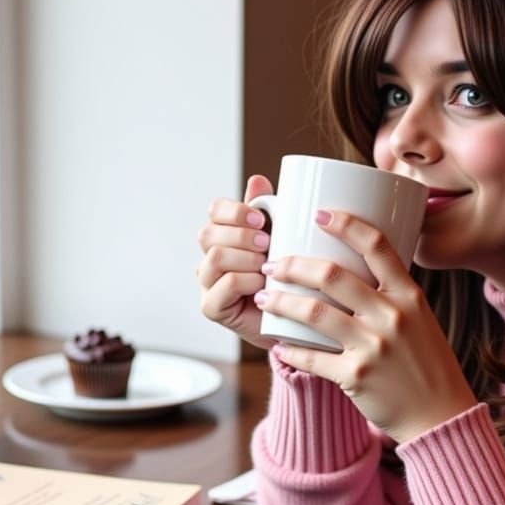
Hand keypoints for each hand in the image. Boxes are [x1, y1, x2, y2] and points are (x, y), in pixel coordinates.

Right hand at [196, 175, 274, 347]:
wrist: (296, 324)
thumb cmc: (289, 281)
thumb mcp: (284, 241)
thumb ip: (270, 213)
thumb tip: (258, 179)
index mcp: (225, 236)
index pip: (215, 210)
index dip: (235, 210)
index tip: (263, 220)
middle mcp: (210, 258)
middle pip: (208, 232)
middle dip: (241, 234)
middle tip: (268, 243)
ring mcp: (208, 283)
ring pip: (214, 257)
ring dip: (245, 258)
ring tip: (267, 266)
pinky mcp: (212, 307)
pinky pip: (224, 285)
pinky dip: (245, 281)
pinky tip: (263, 286)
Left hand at [255, 210, 477, 442]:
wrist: (441, 415)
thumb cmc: (428, 363)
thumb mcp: (421, 319)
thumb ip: (393, 295)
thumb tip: (356, 268)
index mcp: (409, 296)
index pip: (376, 245)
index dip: (345, 223)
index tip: (319, 213)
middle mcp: (392, 316)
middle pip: (331, 275)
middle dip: (293, 264)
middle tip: (274, 264)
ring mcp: (373, 346)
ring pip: (313, 312)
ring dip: (281, 301)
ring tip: (265, 297)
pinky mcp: (356, 376)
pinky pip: (311, 357)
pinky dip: (289, 349)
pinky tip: (278, 342)